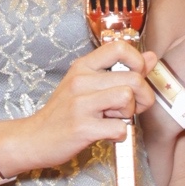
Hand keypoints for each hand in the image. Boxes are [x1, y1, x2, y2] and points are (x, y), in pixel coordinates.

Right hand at [6, 40, 150, 173]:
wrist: (34, 138)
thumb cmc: (63, 113)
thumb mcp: (87, 85)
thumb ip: (121, 71)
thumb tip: (150, 57)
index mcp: (83, 67)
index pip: (120, 47)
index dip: (138, 62)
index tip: (136, 77)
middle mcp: (81, 81)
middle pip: (133, 78)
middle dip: (142, 97)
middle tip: (130, 108)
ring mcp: (80, 104)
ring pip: (127, 98)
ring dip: (129, 114)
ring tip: (114, 118)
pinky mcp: (82, 128)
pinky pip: (119, 128)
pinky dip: (119, 135)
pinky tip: (106, 133)